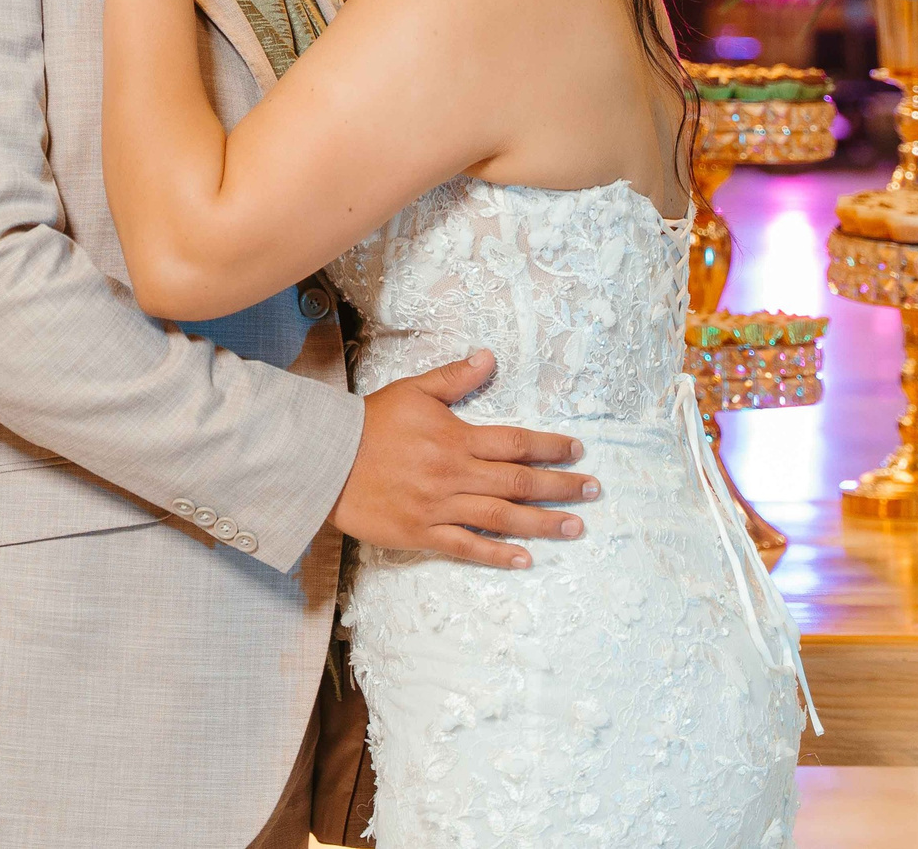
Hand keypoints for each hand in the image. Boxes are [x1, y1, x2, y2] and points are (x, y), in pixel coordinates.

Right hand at [329, 349, 597, 569]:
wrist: (325, 460)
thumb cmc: (369, 423)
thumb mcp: (413, 391)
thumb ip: (455, 378)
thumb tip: (489, 357)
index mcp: (456, 437)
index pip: (516, 442)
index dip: (551, 447)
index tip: (578, 452)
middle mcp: (455, 473)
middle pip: (519, 482)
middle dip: (561, 487)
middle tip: (593, 491)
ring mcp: (440, 507)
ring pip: (502, 517)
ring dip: (542, 523)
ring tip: (576, 527)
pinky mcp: (422, 534)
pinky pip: (466, 547)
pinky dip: (497, 555)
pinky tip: (525, 560)